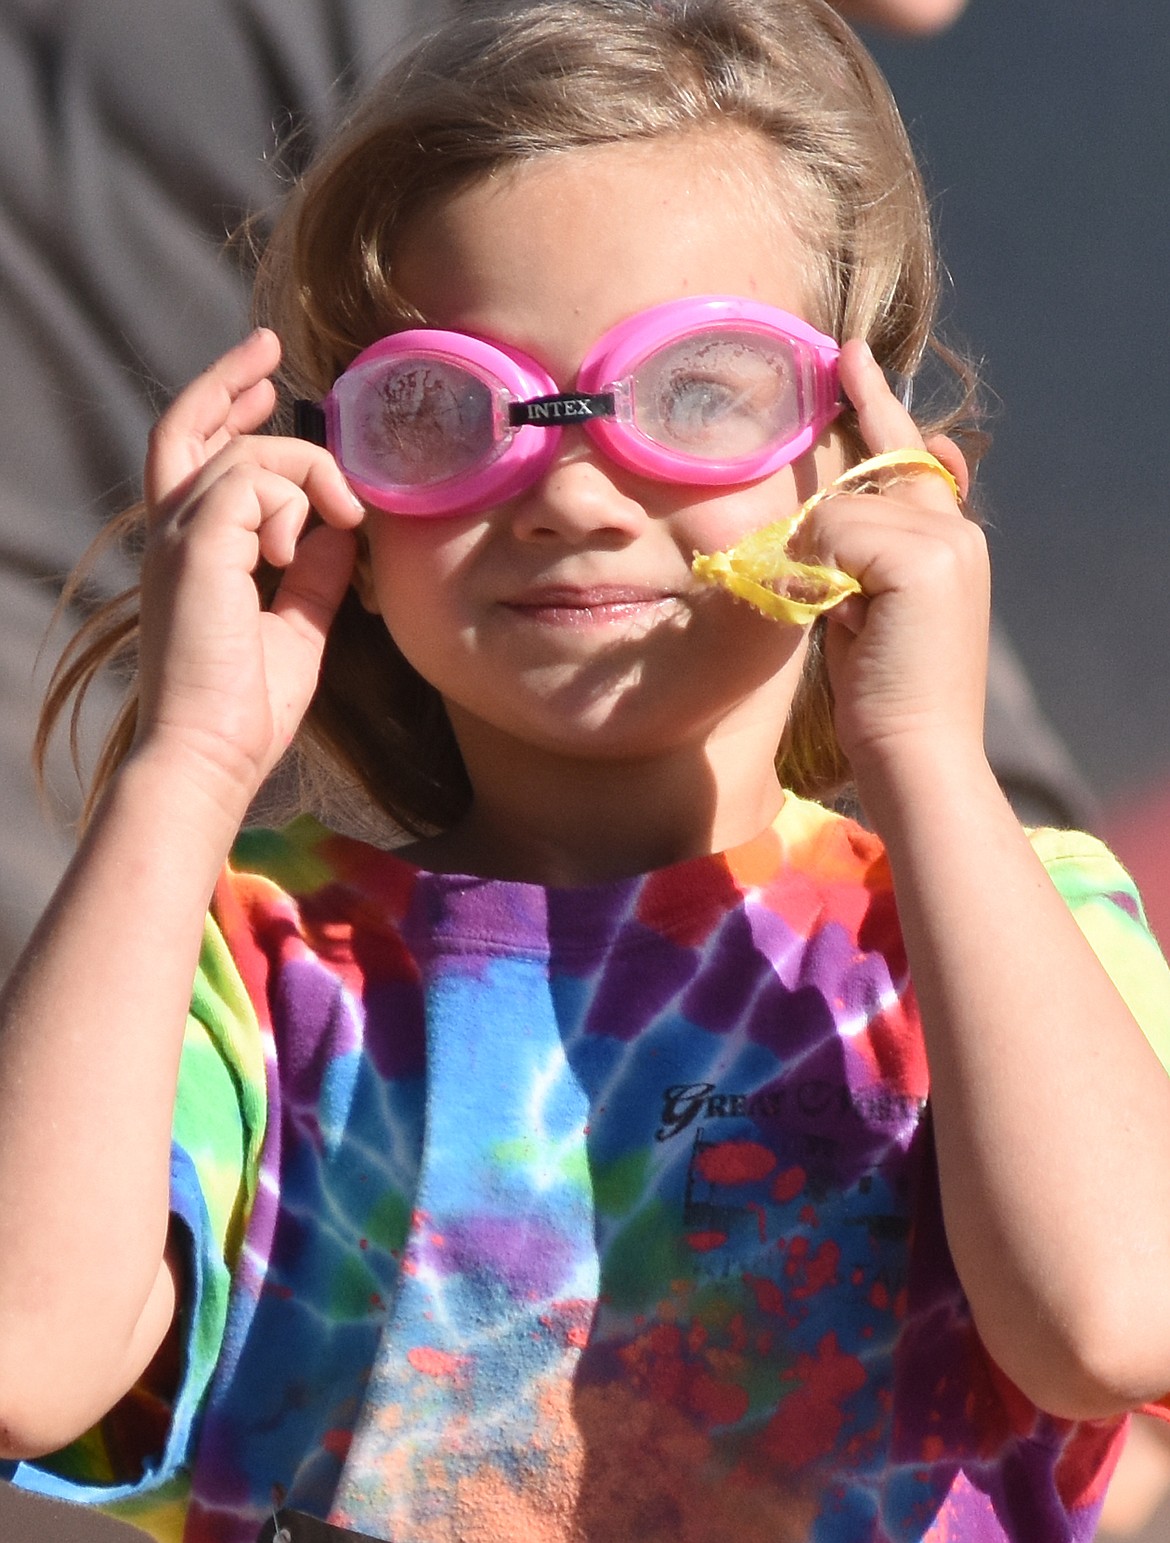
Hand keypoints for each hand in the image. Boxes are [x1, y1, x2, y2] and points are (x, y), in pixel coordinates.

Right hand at [135, 329, 364, 812]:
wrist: (213, 754)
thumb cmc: (247, 708)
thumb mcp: (298, 625)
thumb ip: (314, 572)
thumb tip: (340, 529)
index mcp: (193, 553)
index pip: (196, 460)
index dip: (228, 413)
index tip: (268, 390)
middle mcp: (174, 536)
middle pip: (186, 428)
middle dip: (228, 380)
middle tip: (268, 348)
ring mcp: (179, 539)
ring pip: (244, 454)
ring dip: (305, 473)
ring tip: (342, 516)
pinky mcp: (197, 548)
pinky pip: (252, 482)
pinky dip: (291, 503)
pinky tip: (300, 547)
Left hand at [797, 340, 988, 800]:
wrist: (915, 753)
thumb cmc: (882, 696)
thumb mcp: (862, 614)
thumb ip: (851, 561)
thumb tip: (816, 521)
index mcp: (948, 542)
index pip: (909, 458)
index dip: (878, 407)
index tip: (853, 357)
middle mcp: (957, 530)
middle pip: (869, 473)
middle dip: (846, 462)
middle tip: (843, 411)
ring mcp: (948, 539)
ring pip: (839, 509)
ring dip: (815, 565)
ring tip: (846, 623)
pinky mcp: (928, 558)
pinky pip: (835, 532)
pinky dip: (819, 575)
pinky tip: (845, 619)